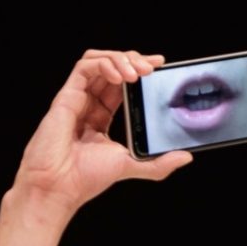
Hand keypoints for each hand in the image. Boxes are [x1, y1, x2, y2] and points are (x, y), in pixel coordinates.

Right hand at [16, 49, 192, 213]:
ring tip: (137, 73)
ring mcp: (77, 99)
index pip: (123, 85)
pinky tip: (120, 77)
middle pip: (112, 68)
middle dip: (134, 60)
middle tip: (152, 68)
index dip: (140, 71)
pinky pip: (84, 67)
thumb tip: (186, 156)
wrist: (60, 186)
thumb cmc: (85, 177)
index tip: (160, 66)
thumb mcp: (131, 165)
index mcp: (102, 117)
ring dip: (120, 59)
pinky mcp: (66, 97)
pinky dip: (104, 64)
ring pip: (98, 61)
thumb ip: (158, 163)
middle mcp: (89, 104)